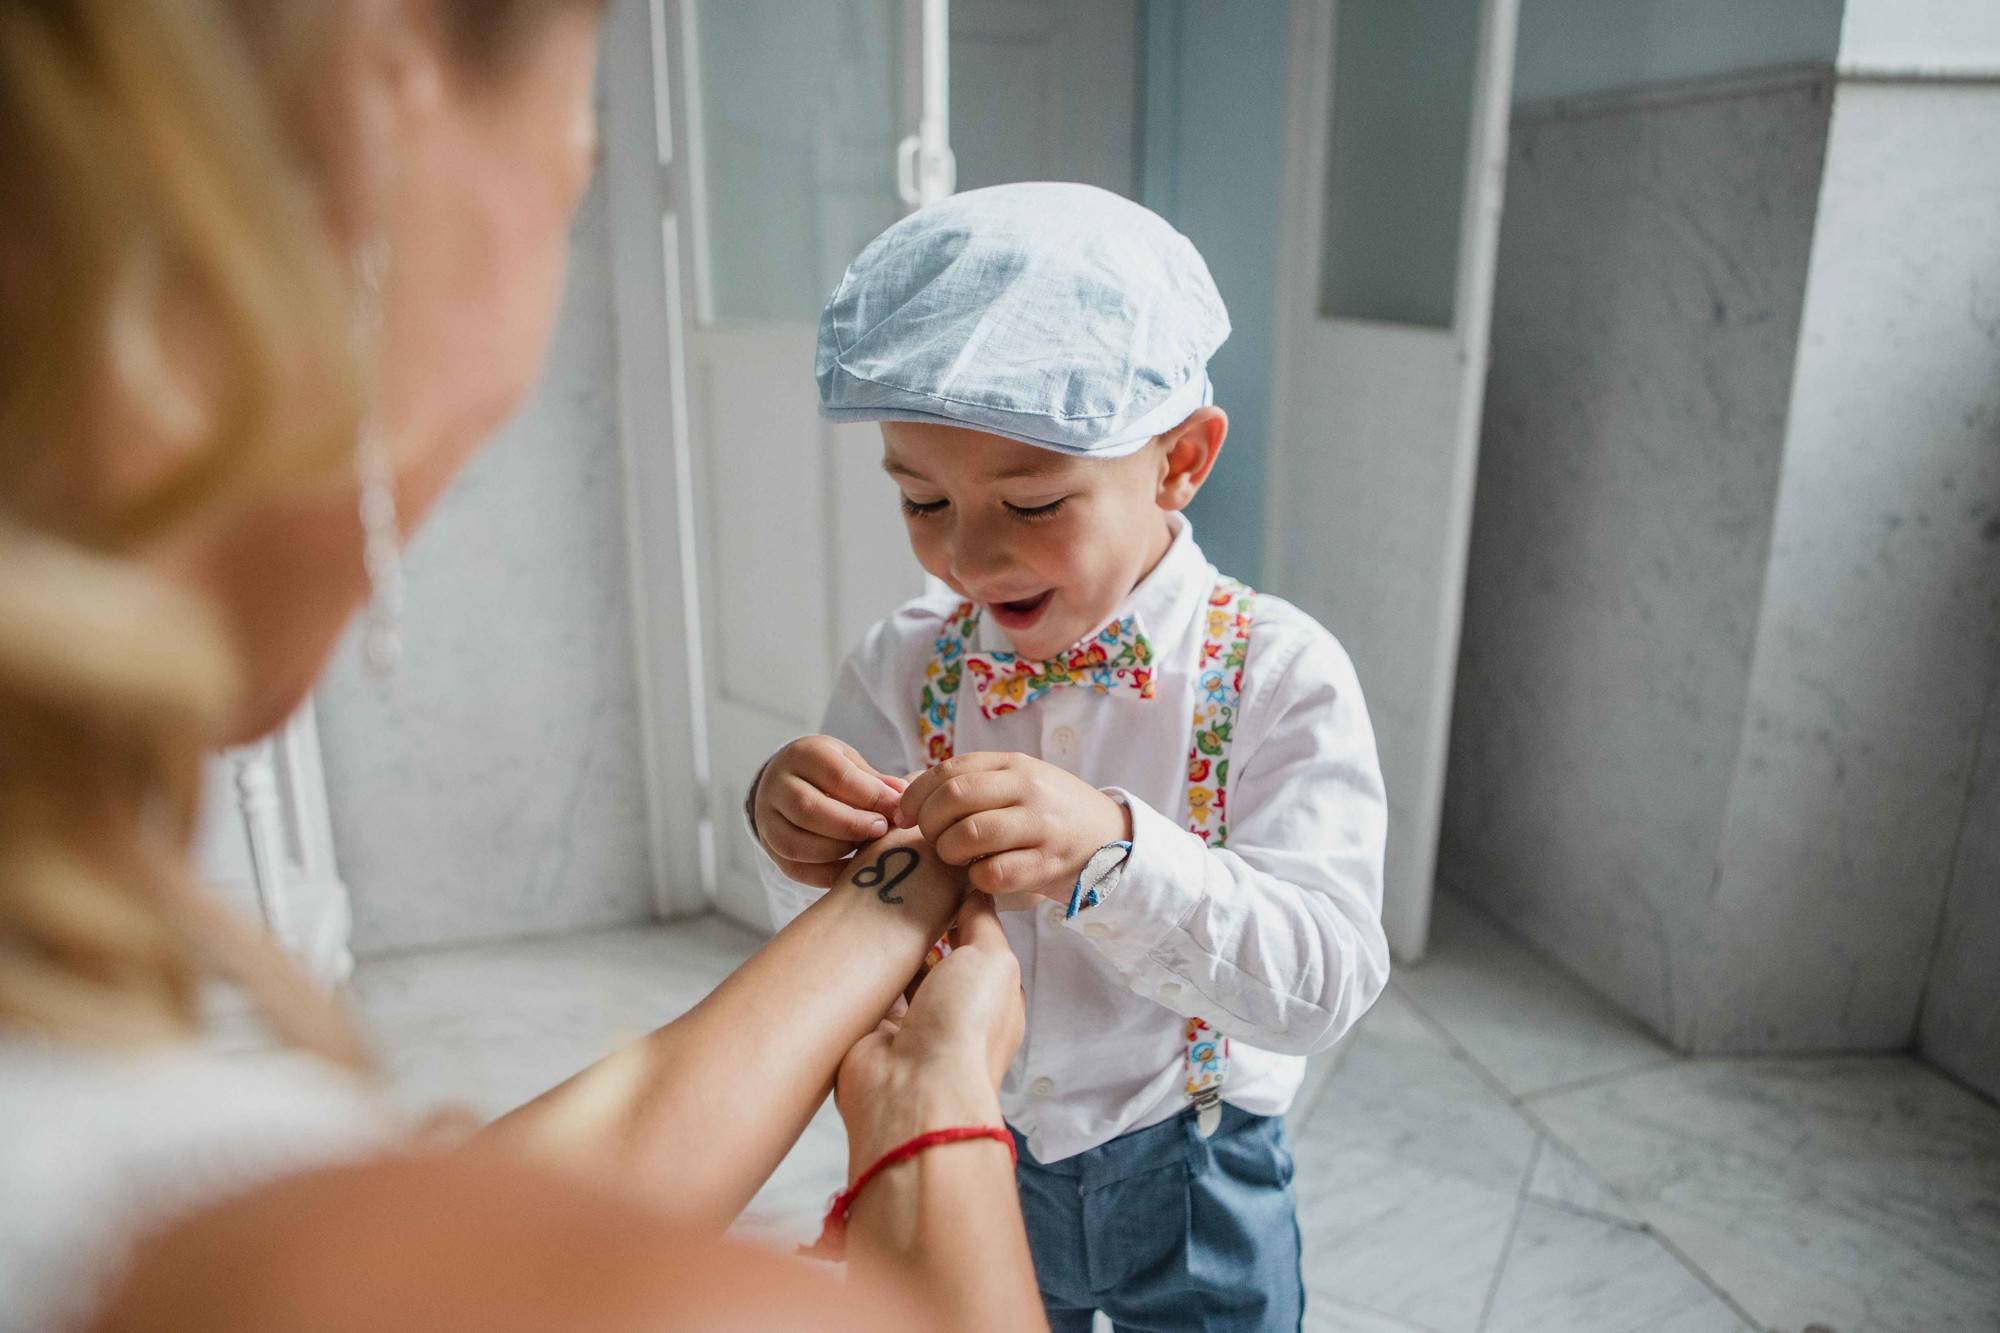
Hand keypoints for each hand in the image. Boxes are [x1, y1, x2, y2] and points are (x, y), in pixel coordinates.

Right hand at [754, 736, 908, 887]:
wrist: (785, 780)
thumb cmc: (828, 771)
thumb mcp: (850, 762)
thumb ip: (875, 781)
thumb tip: (902, 797)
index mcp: (802, 755)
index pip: (835, 775)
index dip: (870, 795)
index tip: (896, 808)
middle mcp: (777, 786)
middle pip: (808, 809)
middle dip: (851, 825)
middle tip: (881, 830)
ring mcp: (767, 818)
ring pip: (795, 843)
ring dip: (837, 850)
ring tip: (864, 847)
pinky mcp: (769, 847)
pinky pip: (793, 868)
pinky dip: (825, 874)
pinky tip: (850, 868)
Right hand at [835, 895, 1024, 1166]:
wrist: (915, 1087)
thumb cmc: (966, 1023)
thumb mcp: (993, 960)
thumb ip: (983, 922)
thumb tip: (975, 891)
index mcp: (992, 999)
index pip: (976, 947)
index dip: (960, 912)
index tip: (937, 877)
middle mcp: (953, 1013)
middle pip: (934, 959)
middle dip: (919, 928)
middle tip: (897, 883)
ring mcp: (911, 1026)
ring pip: (898, 975)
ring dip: (888, 950)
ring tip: (871, 903)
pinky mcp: (872, 1034)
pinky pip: (867, 994)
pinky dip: (861, 973)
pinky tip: (850, 937)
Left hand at [898, 752, 1130, 900]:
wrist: (1113, 839)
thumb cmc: (1050, 813)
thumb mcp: (1018, 783)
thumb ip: (971, 782)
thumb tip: (904, 790)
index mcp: (1014, 765)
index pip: (950, 770)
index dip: (917, 795)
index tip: (905, 815)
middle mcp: (1028, 789)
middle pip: (954, 799)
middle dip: (930, 824)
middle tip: (932, 840)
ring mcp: (1041, 826)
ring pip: (971, 835)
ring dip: (950, 852)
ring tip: (956, 858)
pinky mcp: (1048, 864)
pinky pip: (994, 873)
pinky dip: (977, 878)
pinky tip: (981, 876)